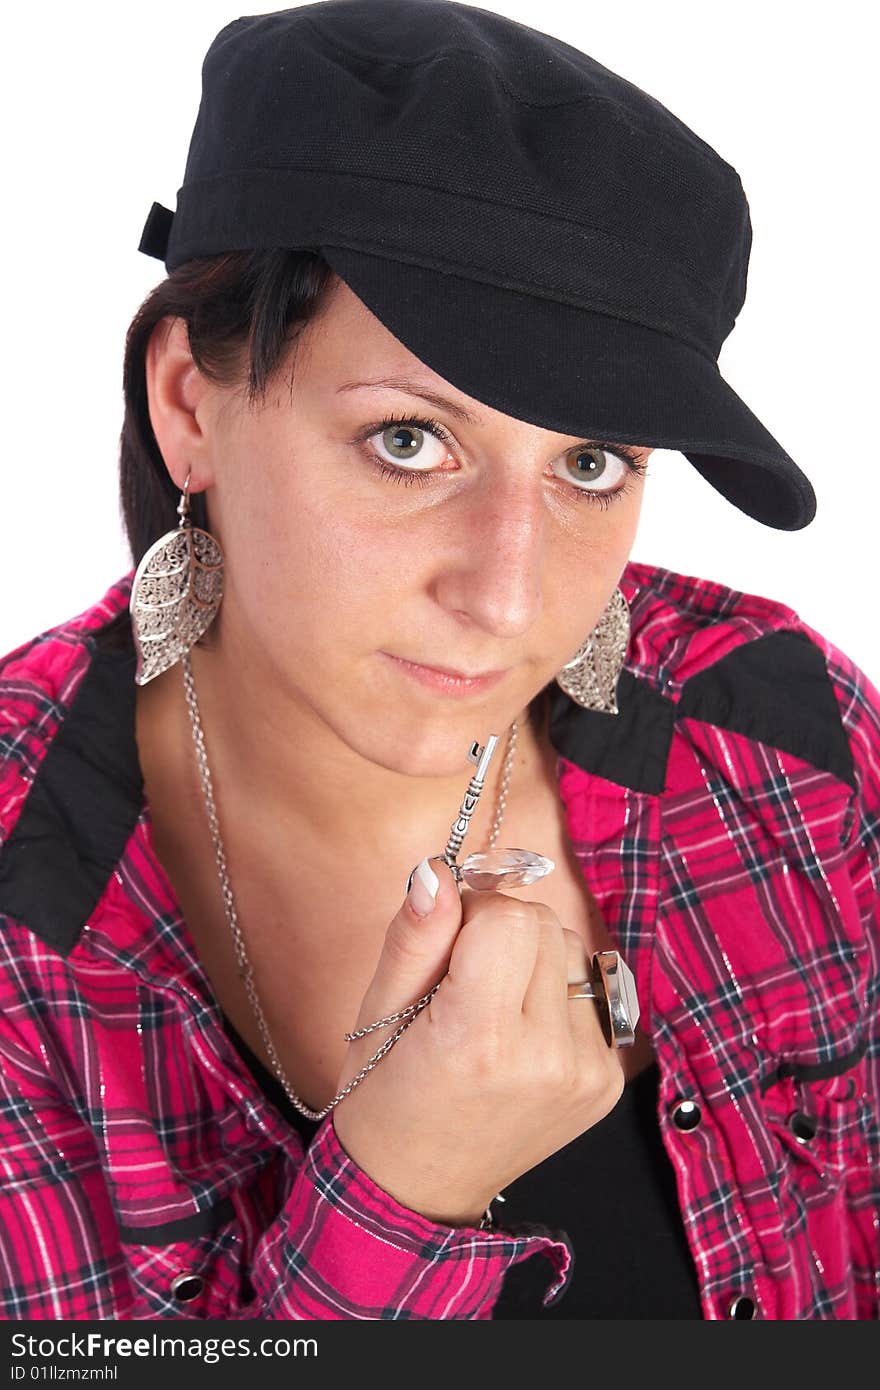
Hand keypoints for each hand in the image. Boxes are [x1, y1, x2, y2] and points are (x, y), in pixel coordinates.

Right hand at [331, 857, 624, 1226]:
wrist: (418, 1190)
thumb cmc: (387, 1096)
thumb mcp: (377, 1012)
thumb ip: (415, 935)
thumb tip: (438, 868)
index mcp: (480, 1039)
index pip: (508, 915)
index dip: (470, 916)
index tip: (443, 951)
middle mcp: (546, 1058)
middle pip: (545, 924)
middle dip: (501, 935)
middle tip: (461, 985)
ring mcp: (587, 1074)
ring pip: (571, 951)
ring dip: (532, 963)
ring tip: (492, 1013)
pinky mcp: (608, 1082)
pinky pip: (590, 993)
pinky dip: (555, 998)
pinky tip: (520, 1037)